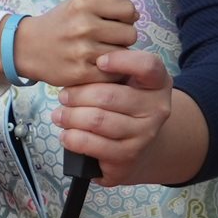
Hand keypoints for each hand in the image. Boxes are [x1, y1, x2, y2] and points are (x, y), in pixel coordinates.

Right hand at [10, 0, 138, 88]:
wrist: (27, 47)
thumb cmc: (57, 25)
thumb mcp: (76, 4)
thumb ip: (104, 5)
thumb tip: (135, 14)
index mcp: (84, 4)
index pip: (128, 9)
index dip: (127, 16)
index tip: (118, 21)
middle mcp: (84, 26)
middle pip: (130, 33)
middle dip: (123, 37)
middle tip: (109, 39)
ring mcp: (82, 51)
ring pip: (124, 54)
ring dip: (117, 55)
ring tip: (102, 52)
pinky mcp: (81, 73)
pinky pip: (113, 73)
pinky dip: (110, 71)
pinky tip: (99, 66)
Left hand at [53, 51, 175, 185]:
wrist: (139, 145)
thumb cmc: (124, 104)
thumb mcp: (126, 82)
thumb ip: (110, 71)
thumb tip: (78, 68)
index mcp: (158, 82)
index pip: (147, 66)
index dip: (121, 61)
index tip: (99, 62)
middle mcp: (157, 108)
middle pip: (109, 96)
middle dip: (78, 95)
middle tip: (63, 96)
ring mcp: (144, 134)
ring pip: (98, 120)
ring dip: (71, 117)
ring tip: (59, 115)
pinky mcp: (128, 156)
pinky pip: (93, 144)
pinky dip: (73, 139)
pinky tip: (66, 135)